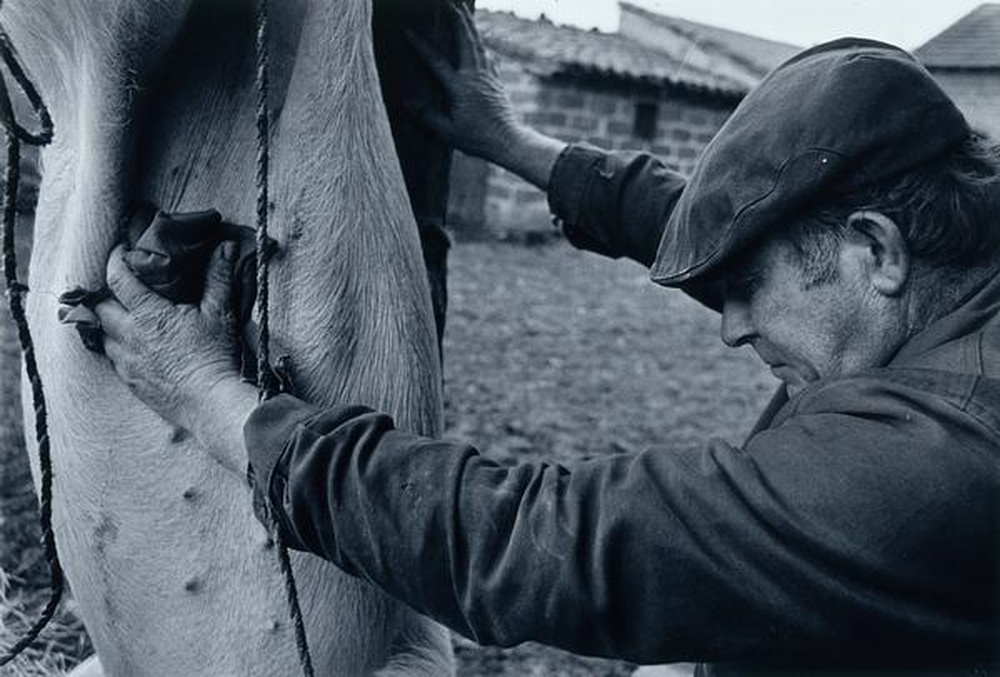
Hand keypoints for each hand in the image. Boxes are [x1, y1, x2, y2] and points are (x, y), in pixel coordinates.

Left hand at [93, 242, 244, 433]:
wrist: (211, 404)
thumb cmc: (216, 357)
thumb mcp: (220, 313)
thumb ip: (218, 277)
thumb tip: (226, 246)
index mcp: (149, 315)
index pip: (118, 279)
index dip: (115, 260)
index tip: (119, 250)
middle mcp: (130, 336)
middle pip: (99, 307)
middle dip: (105, 293)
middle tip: (118, 285)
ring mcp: (126, 361)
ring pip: (101, 334)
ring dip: (108, 322)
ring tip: (122, 315)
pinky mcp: (130, 382)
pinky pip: (112, 359)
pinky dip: (116, 347)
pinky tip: (131, 346)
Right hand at [406, 3, 521, 163]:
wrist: (508, 141)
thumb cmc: (477, 140)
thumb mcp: (447, 132)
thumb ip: (427, 116)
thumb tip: (405, 101)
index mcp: (461, 87)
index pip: (437, 62)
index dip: (421, 47)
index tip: (408, 32)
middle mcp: (476, 75)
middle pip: (466, 39)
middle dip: (456, 18)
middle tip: (448, 2)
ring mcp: (488, 75)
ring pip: (478, 42)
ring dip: (469, 24)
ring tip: (461, 10)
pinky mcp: (496, 79)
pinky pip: (486, 54)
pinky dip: (479, 42)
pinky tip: (477, 40)